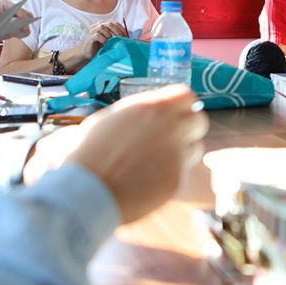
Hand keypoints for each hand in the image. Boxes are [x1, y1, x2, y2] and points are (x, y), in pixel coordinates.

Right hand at [26, 83, 208, 222]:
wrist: (86, 188)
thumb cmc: (89, 152)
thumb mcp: (111, 119)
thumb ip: (138, 114)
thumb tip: (150, 115)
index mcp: (151, 107)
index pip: (187, 96)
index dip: (183, 105)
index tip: (176, 112)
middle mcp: (169, 127)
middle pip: (199, 120)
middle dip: (189, 127)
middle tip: (174, 137)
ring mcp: (175, 155)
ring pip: (196, 148)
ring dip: (183, 152)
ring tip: (159, 160)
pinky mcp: (176, 180)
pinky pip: (183, 172)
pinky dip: (171, 174)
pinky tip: (150, 178)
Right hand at [75, 21, 127, 59]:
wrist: (88, 54)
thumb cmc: (100, 47)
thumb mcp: (110, 41)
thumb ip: (117, 37)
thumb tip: (130, 39)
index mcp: (103, 25)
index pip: (115, 23)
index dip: (121, 29)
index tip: (126, 36)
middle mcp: (97, 26)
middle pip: (109, 24)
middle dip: (117, 31)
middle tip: (121, 38)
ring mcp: (93, 31)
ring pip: (102, 27)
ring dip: (109, 34)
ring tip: (112, 41)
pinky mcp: (90, 37)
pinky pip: (97, 35)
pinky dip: (103, 39)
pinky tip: (106, 44)